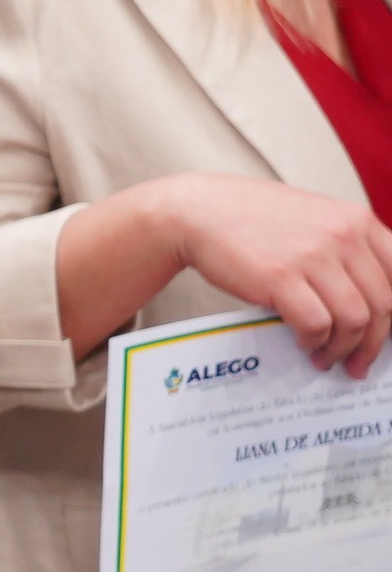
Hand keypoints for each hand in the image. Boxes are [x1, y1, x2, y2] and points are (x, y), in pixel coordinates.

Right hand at [155, 176, 391, 376]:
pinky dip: (314, 342)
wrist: (198, 210)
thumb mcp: (318, 219)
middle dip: (374, 344)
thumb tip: (376, 300)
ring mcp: (312, 255)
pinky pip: (316, 324)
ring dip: (343, 348)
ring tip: (327, 357)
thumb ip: (350, 248)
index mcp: (358, 221)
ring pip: (355, 320)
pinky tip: (304, 344)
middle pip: (384, 305)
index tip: (387, 336)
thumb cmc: (255, 218)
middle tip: (359, 362)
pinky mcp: (280, 277)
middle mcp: (343, 235)